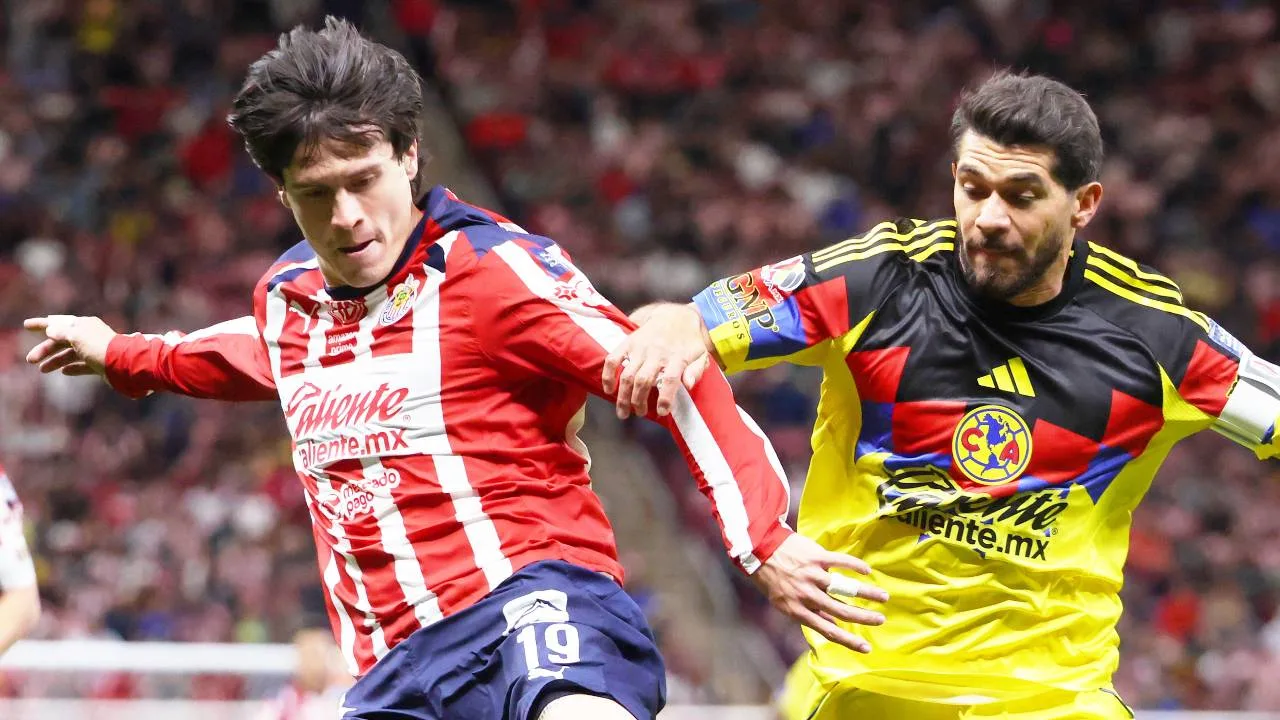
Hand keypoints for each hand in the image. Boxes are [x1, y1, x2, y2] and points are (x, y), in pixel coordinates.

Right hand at [23, 315, 117, 377]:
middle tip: (30, 359)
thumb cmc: (99, 347)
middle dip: (46, 349)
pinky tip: (64, 372)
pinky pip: (83, 365)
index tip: (26, 325)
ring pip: (71, 354)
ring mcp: (95, 350)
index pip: (59, 323)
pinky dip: (73, 368)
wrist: (124, 364)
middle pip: (62, 341)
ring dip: (56, 361)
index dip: (42, 324)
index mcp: (84, 325)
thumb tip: (51, 329)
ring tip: (42, 369)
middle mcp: (89, 336)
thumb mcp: (77, 337)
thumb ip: (63, 333)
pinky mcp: (100, 364)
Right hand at [602, 303, 710, 418]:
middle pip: (644, 380)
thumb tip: (689, 385)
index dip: (665, 398)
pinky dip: (608, 375)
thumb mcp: (701, 355)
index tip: (662, 412)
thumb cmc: (689, 341)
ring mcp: (640, 348)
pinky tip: (608, 389)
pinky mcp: (629, 342)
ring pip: (628, 375)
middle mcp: (657, 353)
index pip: (670, 380)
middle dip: (639, 401)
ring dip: (623, 396)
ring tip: (623, 411)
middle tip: (640, 413)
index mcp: (677, 357)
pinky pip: (613, 359)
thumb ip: (696, 371)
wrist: (676, 316)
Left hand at [750, 534, 888, 653]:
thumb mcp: (784, 604)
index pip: (828, 630)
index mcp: (798, 610)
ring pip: (845, 588)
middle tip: (881, 620)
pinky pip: (841, 562)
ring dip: (867, 594)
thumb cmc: (773, 580)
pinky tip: (867, 572)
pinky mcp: (817, 557)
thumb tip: (832, 625)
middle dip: (864, 618)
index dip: (848, 641)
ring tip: (883, 597)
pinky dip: (856, 567)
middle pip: (842, 611)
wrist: (760, 550)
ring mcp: (813, 575)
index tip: (866, 648)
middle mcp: (807, 595)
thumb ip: (808, 615)